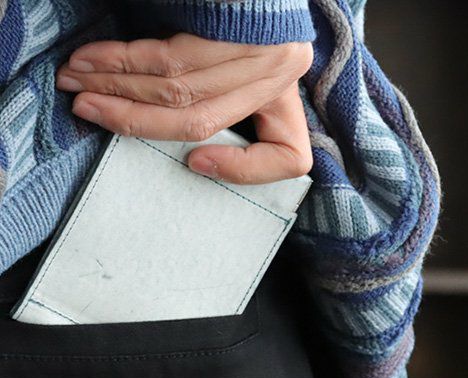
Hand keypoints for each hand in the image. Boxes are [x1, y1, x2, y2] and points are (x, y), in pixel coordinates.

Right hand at [56, 33, 313, 183]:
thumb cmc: (235, 15)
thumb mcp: (246, 70)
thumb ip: (224, 103)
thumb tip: (191, 157)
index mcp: (289, 96)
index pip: (290, 156)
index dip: (245, 171)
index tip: (194, 163)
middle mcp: (279, 73)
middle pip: (201, 119)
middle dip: (135, 119)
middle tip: (87, 110)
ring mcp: (259, 47)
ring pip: (178, 89)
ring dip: (118, 88)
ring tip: (77, 85)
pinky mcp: (232, 20)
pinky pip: (171, 57)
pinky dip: (125, 62)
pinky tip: (93, 61)